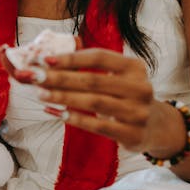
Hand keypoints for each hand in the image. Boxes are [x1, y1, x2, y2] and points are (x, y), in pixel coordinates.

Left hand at [5, 46, 184, 156]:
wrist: (156, 126)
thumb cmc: (127, 96)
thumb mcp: (118, 77)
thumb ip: (92, 66)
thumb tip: (52, 56)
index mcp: (135, 67)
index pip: (99, 57)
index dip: (71, 57)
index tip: (45, 59)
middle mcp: (140, 87)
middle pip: (93, 80)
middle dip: (60, 78)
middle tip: (34, 77)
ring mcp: (138, 112)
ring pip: (94, 103)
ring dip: (64, 97)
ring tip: (40, 94)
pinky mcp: (132, 134)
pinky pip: (98, 125)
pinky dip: (75, 118)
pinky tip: (56, 113)